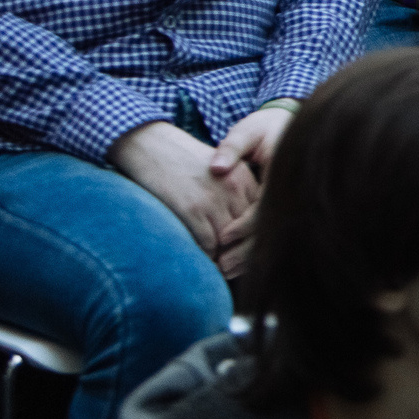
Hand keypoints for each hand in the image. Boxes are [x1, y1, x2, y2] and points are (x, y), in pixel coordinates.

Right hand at [111, 120, 257, 271]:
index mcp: (244, 179)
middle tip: (239, 268)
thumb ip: (235, 194)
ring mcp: (214, 199)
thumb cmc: (184, 162)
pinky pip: (207, 244)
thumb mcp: (220, 171)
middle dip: (244, 252)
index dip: (257, 237)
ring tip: (223, 272)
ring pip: (229, 242)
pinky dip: (206, 257)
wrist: (154, 146)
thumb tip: (242, 228)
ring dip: (226, 259)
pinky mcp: (192, 209)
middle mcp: (234, 189)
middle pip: (250, 231)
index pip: (263, 215)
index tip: (253, 253)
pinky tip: (204, 264)